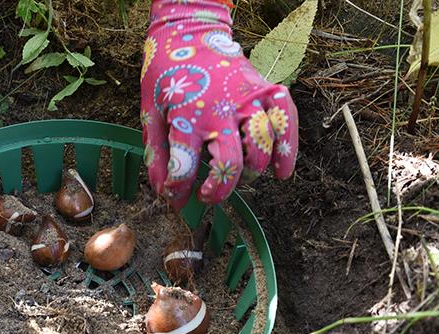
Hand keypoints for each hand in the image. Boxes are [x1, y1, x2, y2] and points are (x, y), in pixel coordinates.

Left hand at [141, 0, 297, 210]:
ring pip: (262, 145)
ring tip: (239, 177)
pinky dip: (288, 148)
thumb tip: (163, 193)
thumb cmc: (167, 77)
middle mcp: (221, 110)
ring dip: (252, 171)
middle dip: (219, 189)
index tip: (175, 195)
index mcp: (186, 116)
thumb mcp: (150, 114)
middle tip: (207, 195)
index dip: (177, 190)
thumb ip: (157, 155)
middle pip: (230, 164)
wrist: (189, 33)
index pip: (184, 167)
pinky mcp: (265, 90)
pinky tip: (281, 172)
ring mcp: (247, 99)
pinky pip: (286, 120)